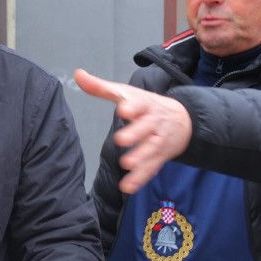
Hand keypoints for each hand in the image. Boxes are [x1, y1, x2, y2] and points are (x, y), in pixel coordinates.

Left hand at [75, 68, 192, 193]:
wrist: (183, 119)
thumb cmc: (145, 105)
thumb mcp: (126, 93)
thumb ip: (101, 87)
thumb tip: (78, 74)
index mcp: (144, 105)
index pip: (140, 104)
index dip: (133, 106)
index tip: (124, 109)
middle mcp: (154, 122)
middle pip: (146, 128)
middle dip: (135, 133)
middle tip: (121, 140)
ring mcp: (158, 140)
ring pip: (151, 149)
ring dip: (140, 158)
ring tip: (127, 164)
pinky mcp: (160, 157)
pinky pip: (152, 168)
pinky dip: (141, 178)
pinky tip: (127, 187)